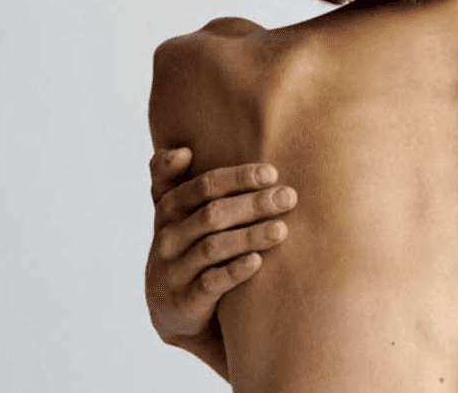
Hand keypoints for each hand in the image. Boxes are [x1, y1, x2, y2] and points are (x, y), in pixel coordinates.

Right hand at [145, 147, 297, 348]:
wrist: (173, 309)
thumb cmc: (187, 246)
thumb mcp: (177, 213)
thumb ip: (175, 179)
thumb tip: (183, 148)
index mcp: (169, 208)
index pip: (202, 186)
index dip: (235, 178)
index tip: (271, 173)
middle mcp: (167, 236)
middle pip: (212, 214)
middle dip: (253, 204)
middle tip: (289, 198)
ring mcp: (174, 270)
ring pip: (213, 248)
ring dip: (250, 236)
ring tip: (281, 229)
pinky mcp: (185, 301)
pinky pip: (211, 283)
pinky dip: (234, 271)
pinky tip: (257, 262)